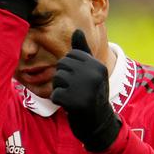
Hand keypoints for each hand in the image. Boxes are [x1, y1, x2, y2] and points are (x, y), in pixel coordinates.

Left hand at [51, 30, 120, 151]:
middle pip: (62, 65)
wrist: (98, 123)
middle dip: (64, 78)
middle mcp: (93, 74)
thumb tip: (77, 30)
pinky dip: (59, 101)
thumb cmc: (92, 94)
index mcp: (97, 65)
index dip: (71, 68)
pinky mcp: (75, 102)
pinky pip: (54, 94)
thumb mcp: (92, 71)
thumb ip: (83, 51)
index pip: (71, 55)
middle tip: (75, 90)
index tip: (81, 81)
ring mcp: (84, 88)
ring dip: (61, 89)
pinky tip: (70, 106)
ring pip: (57, 78)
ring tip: (73, 97)